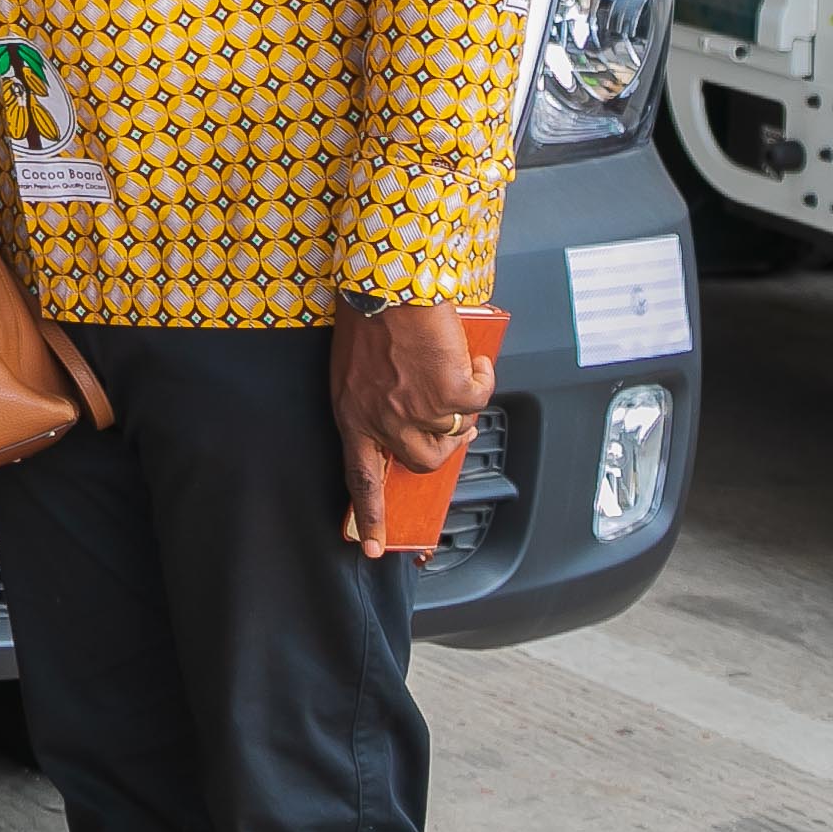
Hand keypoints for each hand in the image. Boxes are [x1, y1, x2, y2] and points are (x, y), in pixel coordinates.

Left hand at [331, 302, 496, 553]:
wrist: (387, 284)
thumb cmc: (367, 317)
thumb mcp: (352, 370)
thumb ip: (372, 402)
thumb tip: (404, 419)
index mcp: (351, 415)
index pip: (359, 479)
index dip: (368, 515)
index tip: (371, 546)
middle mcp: (382, 420)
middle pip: (422, 461)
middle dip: (442, 445)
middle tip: (453, 423)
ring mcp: (418, 411)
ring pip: (455, 433)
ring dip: (462, 409)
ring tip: (456, 377)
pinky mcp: (450, 394)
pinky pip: (479, 399)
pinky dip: (481, 377)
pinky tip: (470, 358)